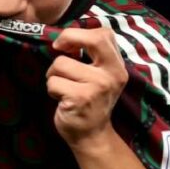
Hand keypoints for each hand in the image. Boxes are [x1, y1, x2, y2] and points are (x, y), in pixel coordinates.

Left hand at [47, 27, 127, 147]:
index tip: (67, 44)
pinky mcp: (80, 98)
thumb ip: (90, 57)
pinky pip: (53, 82)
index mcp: (117, 66)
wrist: (91, 135)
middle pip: (92, 39)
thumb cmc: (89, 101)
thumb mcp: (99, 77)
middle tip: (58, 48)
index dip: (80, 33)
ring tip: (63, 87)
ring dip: (54, 75)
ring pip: (61, 63)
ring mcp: (97, 86)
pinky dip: (52, 90)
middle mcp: (111, 74)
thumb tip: (65, 39)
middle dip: (68, 38)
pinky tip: (62, 99)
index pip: (104, 34)